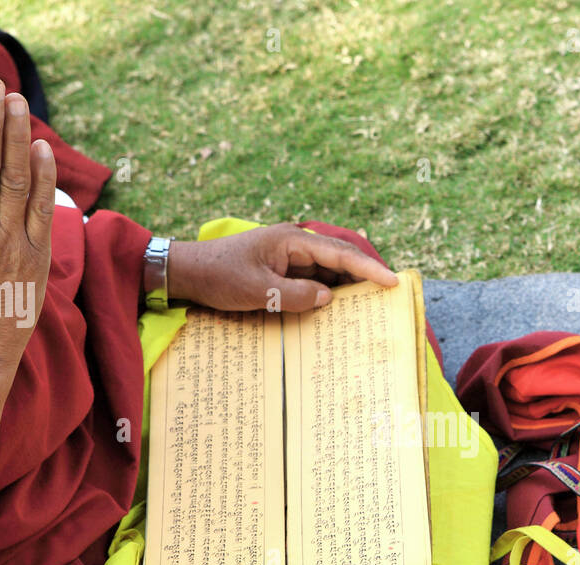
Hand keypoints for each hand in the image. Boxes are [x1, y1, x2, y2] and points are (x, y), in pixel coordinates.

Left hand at [165, 223, 397, 311]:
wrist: (187, 272)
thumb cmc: (219, 276)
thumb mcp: (258, 290)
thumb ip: (295, 295)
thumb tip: (328, 299)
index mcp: (292, 240)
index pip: (339, 253)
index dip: (368, 269)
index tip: (391, 281)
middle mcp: (295, 244)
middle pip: (339, 259)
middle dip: (364, 275)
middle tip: (390, 295)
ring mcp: (289, 257)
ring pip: (328, 271)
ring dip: (347, 286)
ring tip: (370, 305)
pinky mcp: (282, 270)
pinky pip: (312, 280)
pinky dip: (327, 293)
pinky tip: (338, 308)